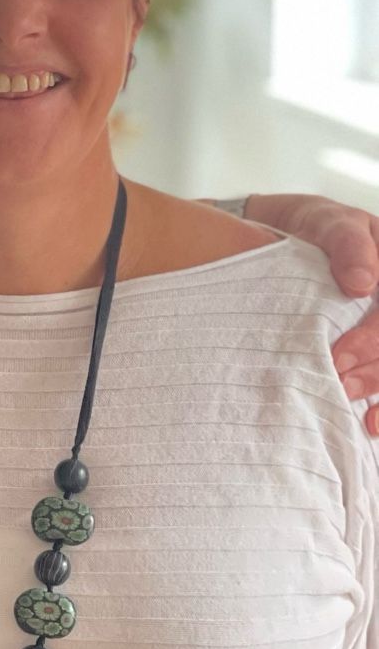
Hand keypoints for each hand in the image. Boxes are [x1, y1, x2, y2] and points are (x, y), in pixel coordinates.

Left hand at [246, 193, 378, 422]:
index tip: (341, 356)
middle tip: (339, 385)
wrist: (280, 236)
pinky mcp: (374, 351)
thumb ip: (347, 245)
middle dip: (376, 370)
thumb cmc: (312, 229)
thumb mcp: (329, 223)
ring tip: (357, 413)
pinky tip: (370, 425)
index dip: (376, 339)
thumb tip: (362, 282)